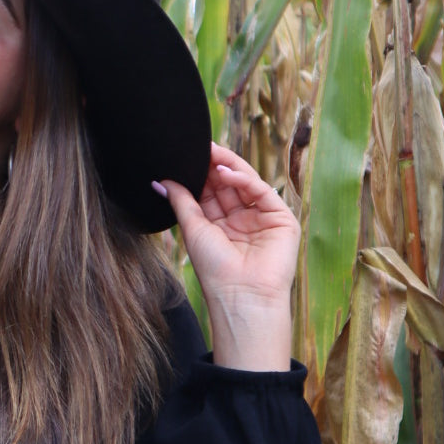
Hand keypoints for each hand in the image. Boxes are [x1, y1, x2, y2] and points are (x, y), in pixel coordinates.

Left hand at [158, 143, 298, 370]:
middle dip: (213, 167)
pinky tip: (225, 172)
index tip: (185, 156)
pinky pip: (261, 191)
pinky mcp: (281, 219)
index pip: (211, 192)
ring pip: (245, 183)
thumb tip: (162, 180)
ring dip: (228, 167)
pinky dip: (244, 179)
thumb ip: (181, 201)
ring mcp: (262, 218)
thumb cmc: (214, 270)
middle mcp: (242, 220)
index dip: (200, 174)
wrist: (240, 296)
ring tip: (210, 153)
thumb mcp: (193, 229)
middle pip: (228, 185)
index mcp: (221, 225)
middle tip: (198, 148)